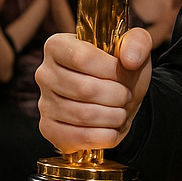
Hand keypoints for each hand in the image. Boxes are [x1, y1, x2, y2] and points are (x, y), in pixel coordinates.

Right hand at [36, 27, 153, 152]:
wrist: (120, 97)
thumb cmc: (122, 68)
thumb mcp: (135, 47)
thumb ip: (137, 43)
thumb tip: (129, 60)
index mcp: (58, 46)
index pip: (83, 57)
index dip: (112, 69)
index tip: (127, 72)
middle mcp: (45, 73)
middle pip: (84, 89)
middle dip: (117, 95)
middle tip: (127, 95)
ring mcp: (44, 103)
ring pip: (83, 115)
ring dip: (114, 115)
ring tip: (121, 110)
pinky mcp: (49, 129)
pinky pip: (77, 137)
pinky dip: (104, 135)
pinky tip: (112, 128)